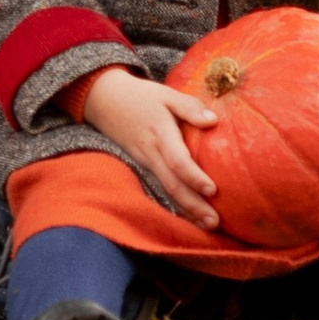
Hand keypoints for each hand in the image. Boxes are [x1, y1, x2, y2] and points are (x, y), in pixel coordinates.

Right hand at [71, 65, 221, 230]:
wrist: (104, 100)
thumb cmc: (141, 96)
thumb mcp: (165, 94)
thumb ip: (189, 106)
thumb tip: (213, 121)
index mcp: (159, 133)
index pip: (177, 160)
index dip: (194, 176)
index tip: (213, 190)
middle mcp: (151, 152)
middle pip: (172, 184)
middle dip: (193, 205)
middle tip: (214, 222)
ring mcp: (144, 162)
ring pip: (165, 190)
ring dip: (186, 209)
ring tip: (207, 225)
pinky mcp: (142, 166)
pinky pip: (160, 188)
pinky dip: (175, 203)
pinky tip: (190, 215)